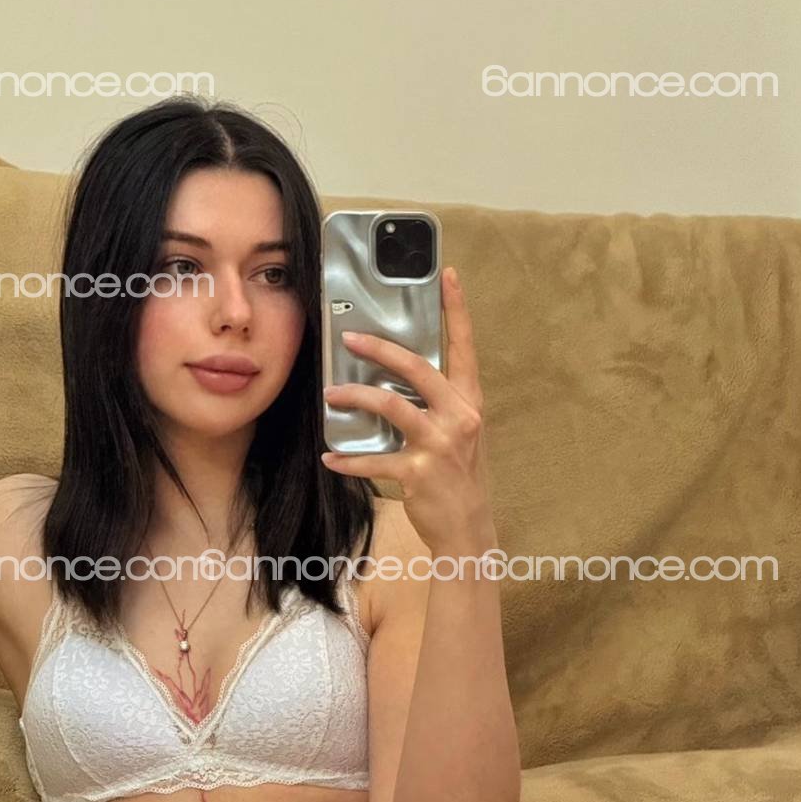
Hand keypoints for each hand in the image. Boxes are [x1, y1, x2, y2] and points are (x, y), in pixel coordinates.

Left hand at [321, 266, 494, 552]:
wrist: (468, 527)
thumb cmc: (458, 475)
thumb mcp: (459, 432)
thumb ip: (437, 403)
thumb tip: (396, 379)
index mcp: (470, 401)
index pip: (465, 346)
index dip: (457, 309)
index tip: (448, 274)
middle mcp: (459, 416)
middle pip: (416, 368)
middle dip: (379, 348)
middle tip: (349, 338)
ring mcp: (439, 444)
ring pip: (390, 405)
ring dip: (354, 396)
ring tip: (331, 394)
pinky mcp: (418, 471)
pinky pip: (374, 460)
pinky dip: (348, 460)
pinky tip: (330, 458)